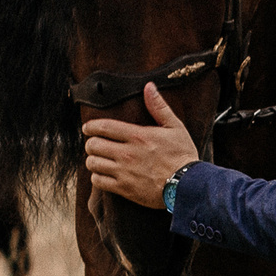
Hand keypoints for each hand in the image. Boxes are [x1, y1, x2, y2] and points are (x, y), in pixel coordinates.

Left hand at [81, 82, 200, 206]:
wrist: (188, 186)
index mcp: (138, 136)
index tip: (87, 128)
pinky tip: (103, 174)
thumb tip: (149, 86)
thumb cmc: (183, 156)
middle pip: (93, 145)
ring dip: (93, 160)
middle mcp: (127, 153)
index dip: (91, 126)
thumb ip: (159, 107)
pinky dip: (97, 177)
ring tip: (98, 159)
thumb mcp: (175, 127)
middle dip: (91, 143)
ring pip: (93, 163)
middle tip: (95, 145)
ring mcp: (124, 172)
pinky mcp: (124, 188)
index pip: (104, 127)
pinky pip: (98, 181)